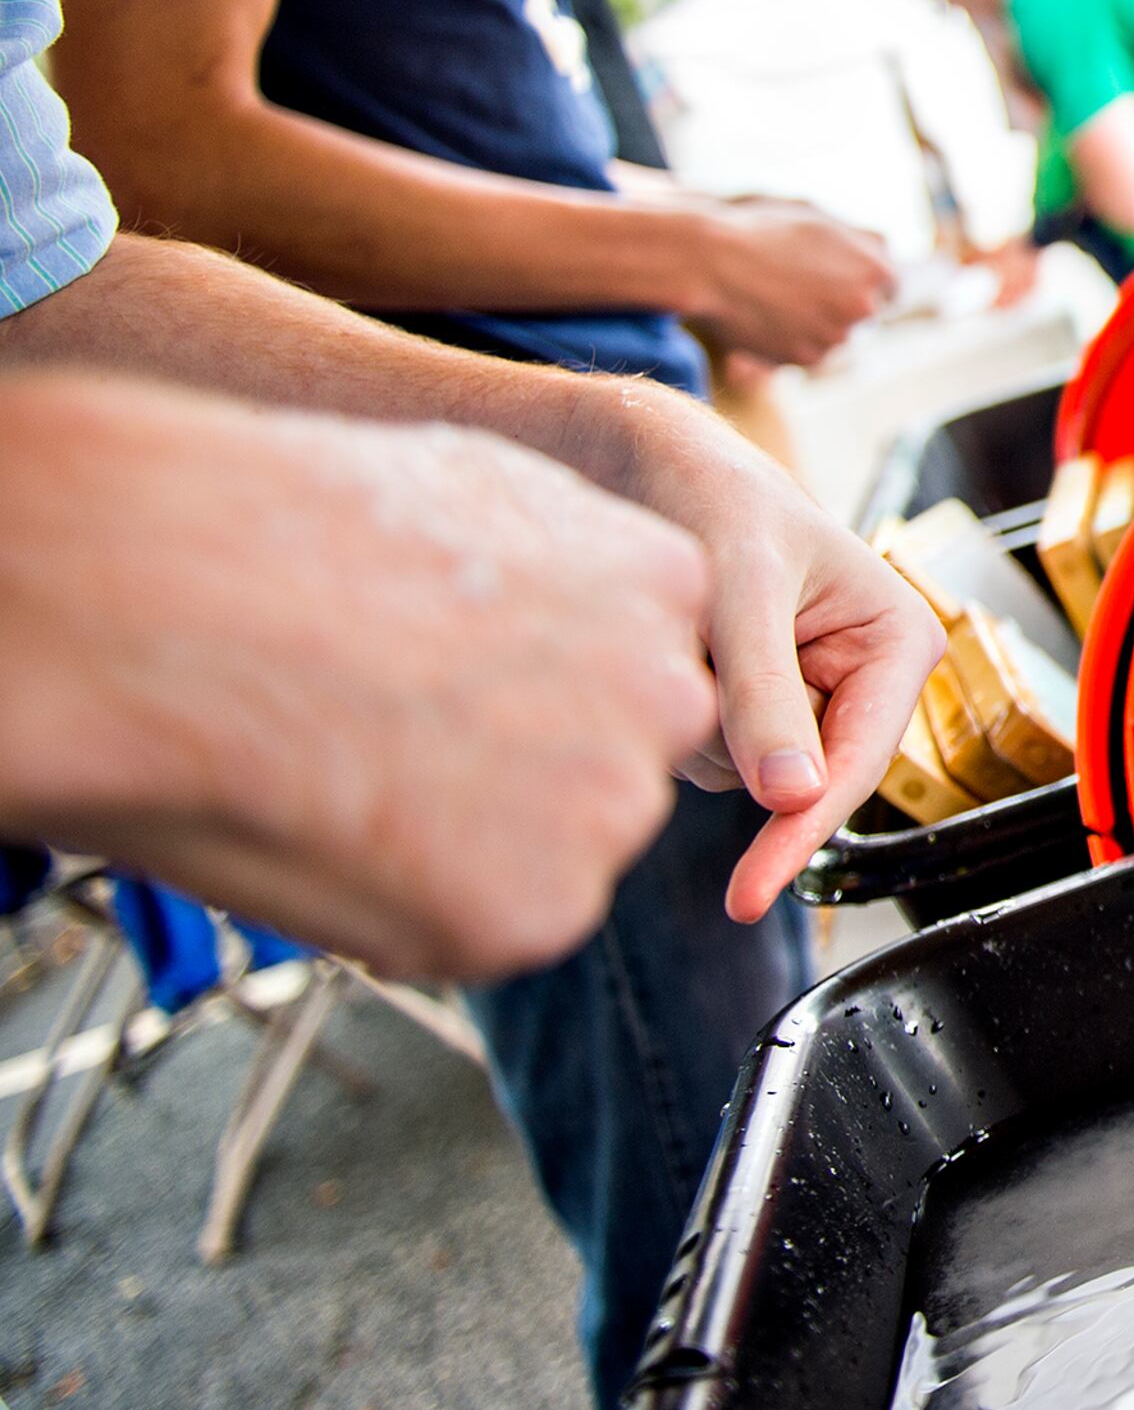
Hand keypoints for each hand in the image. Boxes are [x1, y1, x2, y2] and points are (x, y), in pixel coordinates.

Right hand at [0, 374, 719, 982]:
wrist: (189, 606)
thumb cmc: (298, 529)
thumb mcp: (474, 483)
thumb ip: (557, 554)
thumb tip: (553, 592)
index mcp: (666, 580)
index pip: (642, 663)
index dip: (541, 682)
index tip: (458, 678)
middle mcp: (667, 698)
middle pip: (618, 761)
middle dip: (529, 766)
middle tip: (401, 741)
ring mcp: (611, 811)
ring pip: (558, 849)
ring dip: (475, 840)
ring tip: (352, 774)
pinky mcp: (540, 912)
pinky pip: (489, 926)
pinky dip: (420, 907)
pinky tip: (339, 835)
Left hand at [601, 396, 943, 919]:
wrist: (647, 462)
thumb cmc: (712, 498)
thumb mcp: (740, 591)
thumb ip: (765, 694)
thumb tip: (792, 798)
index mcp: (897, 641)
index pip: (857, 763)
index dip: (802, 830)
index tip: (749, 894)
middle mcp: (863, 676)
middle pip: (802, 778)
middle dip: (737, 743)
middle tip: (685, 683)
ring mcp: (807, 694)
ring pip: (749, 771)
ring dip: (699, 722)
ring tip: (684, 632)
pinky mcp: (754, 703)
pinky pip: (713, 754)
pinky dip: (680, 714)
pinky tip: (676, 649)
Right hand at [683, 198, 894, 365]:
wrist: (710, 260)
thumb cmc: (763, 229)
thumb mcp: (821, 219)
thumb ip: (860, 240)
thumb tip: (883, 251)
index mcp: (877, 270)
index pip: (891, 286)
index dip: (865, 281)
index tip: (844, 278)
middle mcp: (863, 309)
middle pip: (861, 312)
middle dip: (839, 302)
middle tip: (801, 284)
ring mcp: (833, 338)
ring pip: (832, 333)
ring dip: (813, 322)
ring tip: (773, 294)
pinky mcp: (802, 360)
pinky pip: (804, 350)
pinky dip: (789, 338)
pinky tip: (763, 314)